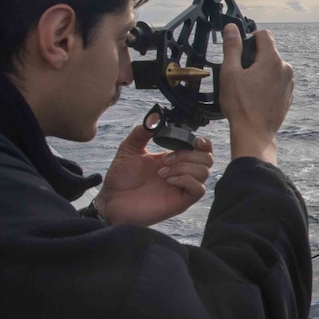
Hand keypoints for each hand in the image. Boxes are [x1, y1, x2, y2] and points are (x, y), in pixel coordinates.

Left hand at [94, 123, 214, 225]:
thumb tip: (155, 117)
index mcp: (175, 157)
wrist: (111, 200)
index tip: (189, 140)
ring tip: (162, 172)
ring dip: (184, 167)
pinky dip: (186, 180)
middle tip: (165, 160)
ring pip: (204, 171)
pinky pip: (198, 189)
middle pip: (207, 158)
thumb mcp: (129, 148)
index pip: (202, 148)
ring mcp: (183, 186)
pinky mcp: (181, 201)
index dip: (201, 142)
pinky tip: (169, 180)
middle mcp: (182, 171)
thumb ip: (142, 132)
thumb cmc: (120, 178)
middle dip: (188, 154)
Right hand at [220, 25, 293, 164]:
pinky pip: (277, 82)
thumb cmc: (241, 105)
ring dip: (261, 71)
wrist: (254, 133)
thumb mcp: (230, 72)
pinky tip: (255, 97)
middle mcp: (285, 69)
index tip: (240, 49)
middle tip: (239, 74)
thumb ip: (232, 46)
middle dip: (254, 57)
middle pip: (269, 52)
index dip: (250, 37)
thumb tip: (232, 28)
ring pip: (273, 67)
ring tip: (247, 88)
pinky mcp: (288, 95)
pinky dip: (267, 84)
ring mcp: (289, 83)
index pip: (264, 34)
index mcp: (273, 60)